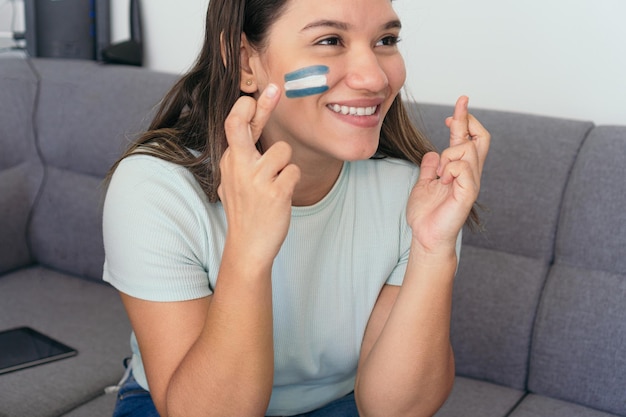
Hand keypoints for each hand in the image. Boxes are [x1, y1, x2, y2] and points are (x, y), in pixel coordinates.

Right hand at [218, 84, 300, 263]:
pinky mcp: (275, 192)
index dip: (250, 106)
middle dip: (261, 105)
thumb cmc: (245, 211)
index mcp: (229, 162)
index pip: (234, 125)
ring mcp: (256, 180)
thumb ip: (241, 154)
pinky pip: (294, 171)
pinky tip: (281, 196)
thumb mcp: (234, 180)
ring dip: (285, 165)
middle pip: (242, 125)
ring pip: (283, 151)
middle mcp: (239, 167)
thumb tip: (249, 121)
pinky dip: (292, 182)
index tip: (264, 90)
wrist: (248, 246)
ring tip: (275, 185)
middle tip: (275, 88)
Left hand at [406, 96, 489, 253]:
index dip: (464, 120)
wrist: (425, 235)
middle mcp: (469, 174)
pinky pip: (463, 168)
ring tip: (439, 174)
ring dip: (448, 155)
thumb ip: (429, 168)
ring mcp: (471, 183)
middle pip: (480, 138)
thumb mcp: (424, 183)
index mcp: (459, 170)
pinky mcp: (468, 193)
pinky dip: (450, 169)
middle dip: (468, 119)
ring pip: (468, 150)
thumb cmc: (426, 214)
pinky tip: (443, 180)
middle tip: (458, 108)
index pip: (467, 139)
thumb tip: (431, 153)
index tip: (456, 107)